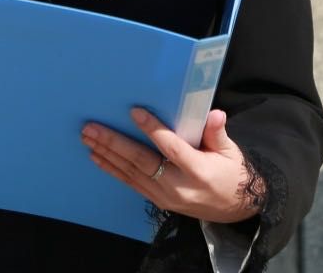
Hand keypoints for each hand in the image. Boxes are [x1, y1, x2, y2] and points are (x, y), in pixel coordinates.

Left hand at [81, 108, 258, 226]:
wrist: (235, 210)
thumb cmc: (231, 174)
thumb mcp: (230, 152)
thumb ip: (217, 133)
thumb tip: (215, 114)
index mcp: (198, 170)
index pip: (171, 147)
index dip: (153, 129)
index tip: (135, 112)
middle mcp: (178, 186)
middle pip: (142, 162)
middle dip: (114, 143)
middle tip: (92, 128)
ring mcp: (165, 196)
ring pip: (131, 173)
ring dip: (107, 155)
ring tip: (88, 139)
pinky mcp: (158, 201)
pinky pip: (131, 183)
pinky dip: (113, 170)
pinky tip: (97, 158)